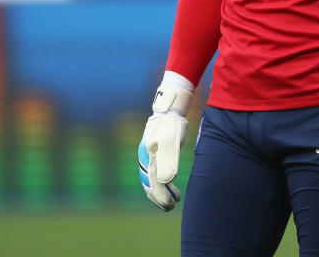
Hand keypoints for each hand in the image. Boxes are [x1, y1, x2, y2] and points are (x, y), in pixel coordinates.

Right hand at [137, 72, 193, 211]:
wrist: (169, 111)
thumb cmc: (171, 126)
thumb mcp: (171, 143)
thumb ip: (168, 161)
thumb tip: (167, 181)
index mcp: (149, 159)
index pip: (153, 183)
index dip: (161, 197)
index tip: (171, 205)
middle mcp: (146, 160)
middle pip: (150, 185)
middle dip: (159, 198)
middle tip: (171, 207)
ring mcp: (149, 158)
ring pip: (151, 181)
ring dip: (160, 193)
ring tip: (173, 201)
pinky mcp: (155, 155)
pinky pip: (155, 174)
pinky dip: (161, 185)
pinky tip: (170, 187)